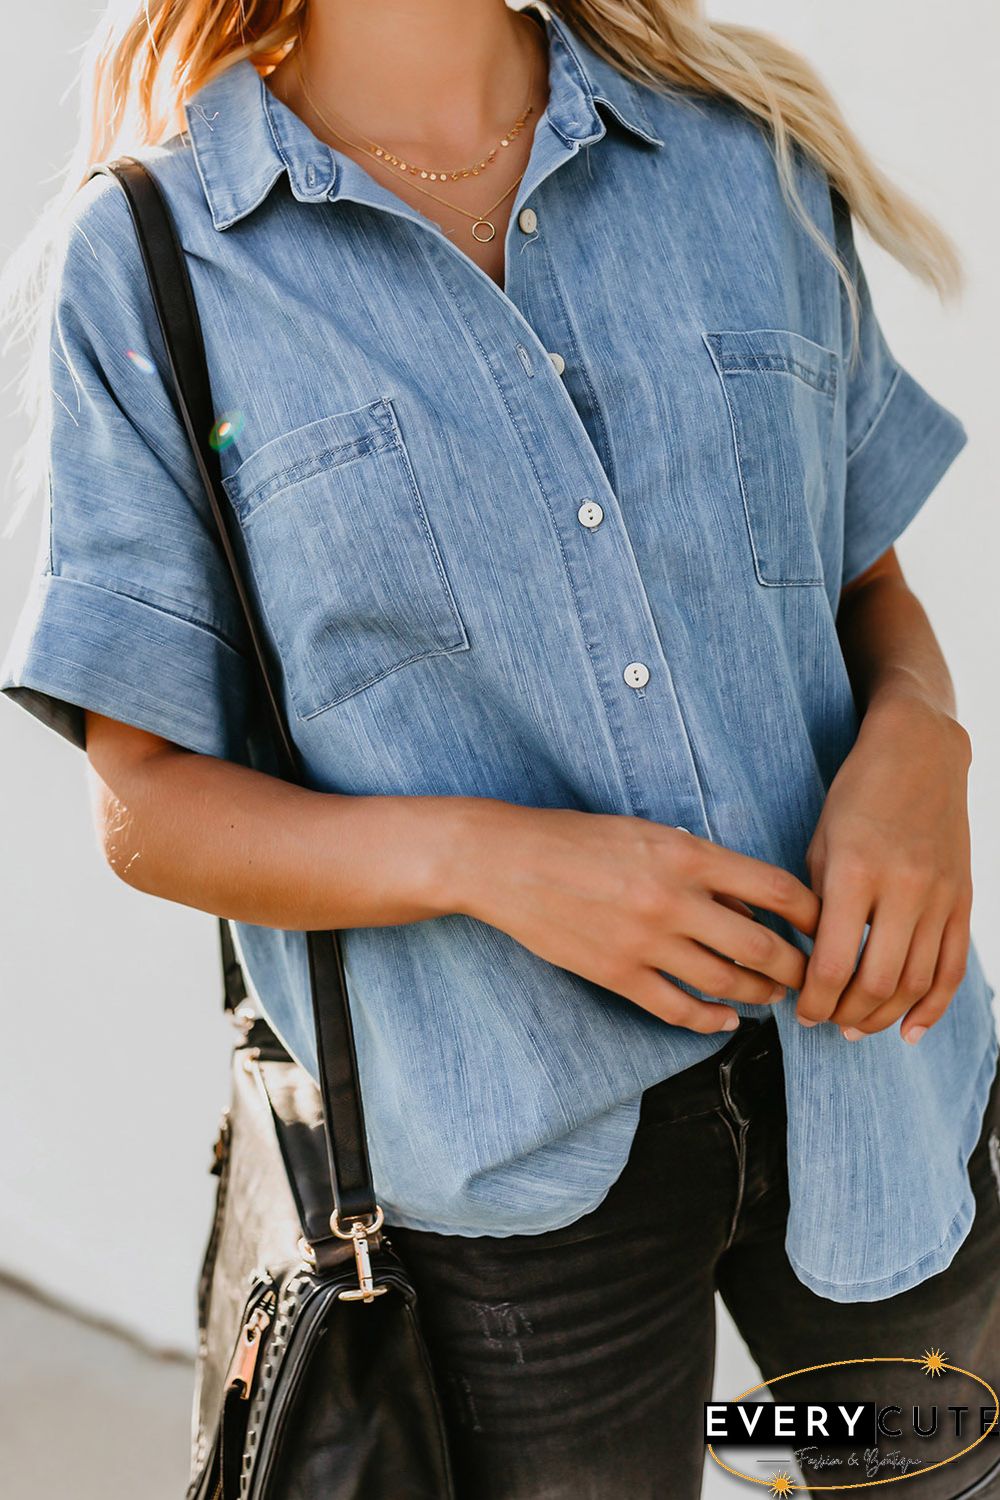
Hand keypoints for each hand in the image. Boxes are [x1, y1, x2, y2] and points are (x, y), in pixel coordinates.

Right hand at [452, 802, 819, 1033]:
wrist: (507, 862)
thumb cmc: (580, 839)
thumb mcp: (649, 834)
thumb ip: (703, 869)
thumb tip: (752, 912)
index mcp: (686, 854)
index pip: (776, 889)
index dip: (813, 914)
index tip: (827, 927)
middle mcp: (674, 899)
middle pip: (763, 947)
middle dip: (797, 968)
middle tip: (811, 977)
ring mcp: (646, 942)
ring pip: (727, 983)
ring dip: (759, 995)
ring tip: (772, 997)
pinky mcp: (617, 975)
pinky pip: (679, 1009)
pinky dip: (711, 1020)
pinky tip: (725, 1020)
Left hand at [796, 695, 972, 1041]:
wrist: (920, 753)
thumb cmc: (857, 794)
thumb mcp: (821, 842)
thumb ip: (818, 903)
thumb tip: (812, 962)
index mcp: (855, 873)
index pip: (834, 963)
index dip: (815, 1001)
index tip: (802, 1011)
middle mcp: (903, 888)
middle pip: (878, 983)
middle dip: (847, 1015)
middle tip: (827, 1023)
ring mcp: (940, 896)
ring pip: (916, 983)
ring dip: (884, 1016)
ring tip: (857, 1027)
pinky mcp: (963, 900)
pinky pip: (953, 968)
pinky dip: (933, 1007)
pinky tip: (910, 1030)